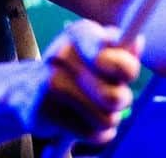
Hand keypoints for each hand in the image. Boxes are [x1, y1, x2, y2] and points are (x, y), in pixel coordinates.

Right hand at [32, 20, 142, 145]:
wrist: (28, 89)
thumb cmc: (75, 70)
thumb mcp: (98, 52)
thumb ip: (122, 50)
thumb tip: (137, 43)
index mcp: (81, 33)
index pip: (113, 56)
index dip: (126, 69)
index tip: (124, 74)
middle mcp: (63, 53)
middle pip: (115, 96)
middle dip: (121, 101)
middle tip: (110, 96)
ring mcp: (51, 82)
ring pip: (106, 118)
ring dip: (107, 119)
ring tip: (93, 108)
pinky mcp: (44, 110)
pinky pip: (91, 133)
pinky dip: (95, 133)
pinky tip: (82, 120)